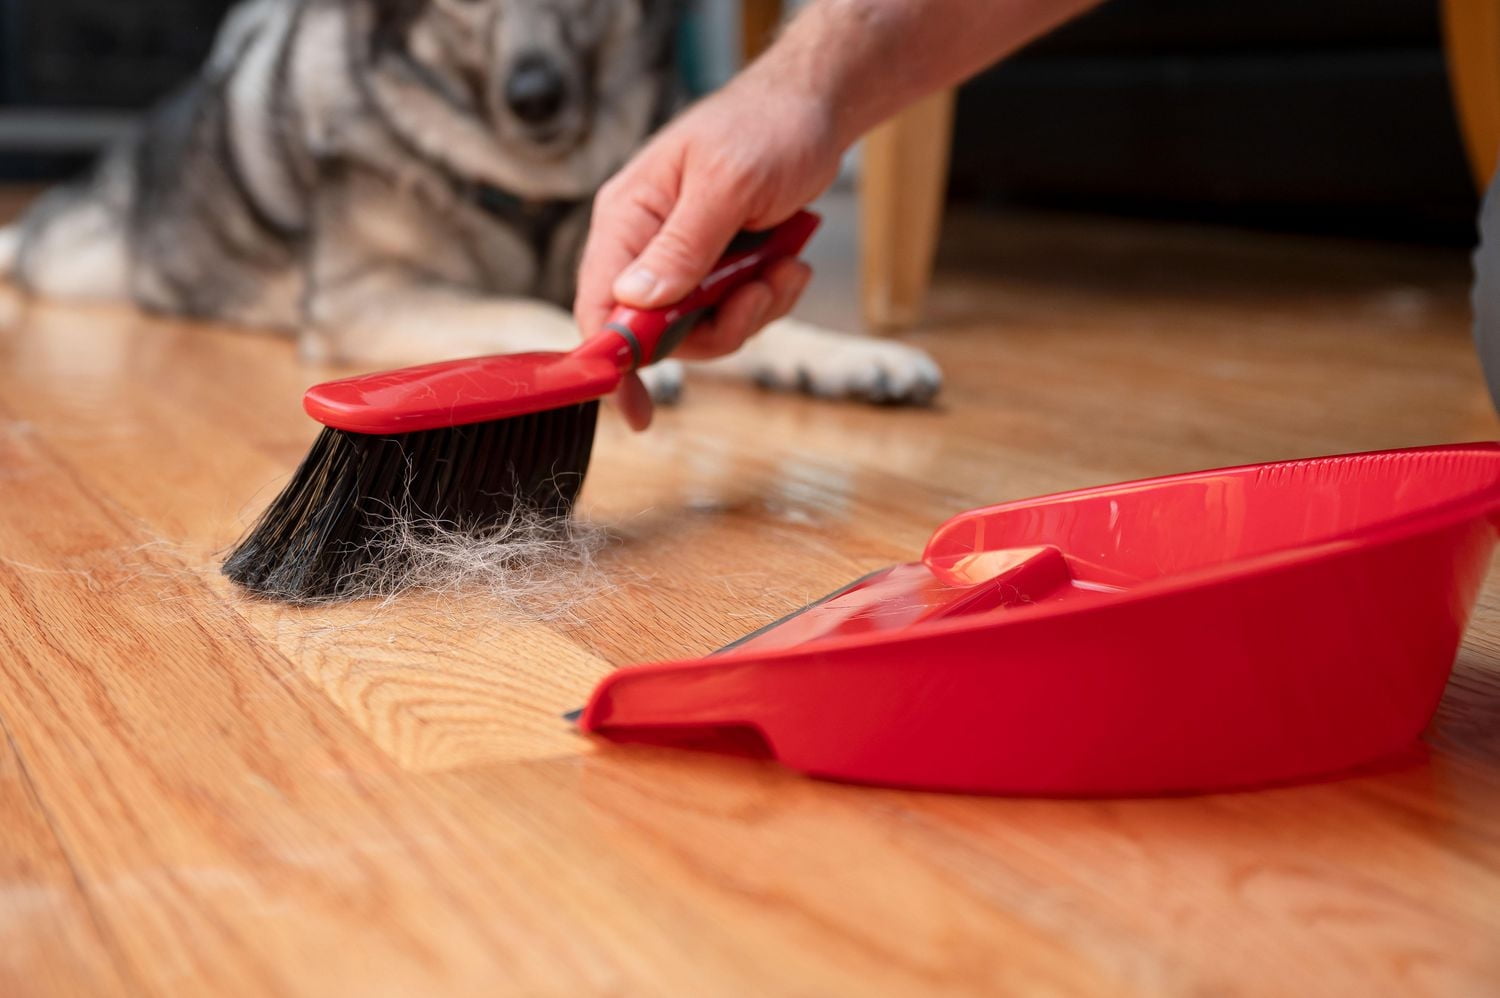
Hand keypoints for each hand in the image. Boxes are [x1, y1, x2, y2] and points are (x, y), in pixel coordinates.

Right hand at [576, 73, 844, 428]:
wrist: (815, 110)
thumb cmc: (766, 128)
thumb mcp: (727, 184)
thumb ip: (682, 246)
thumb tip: (635, 302)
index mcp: (628, 218)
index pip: (599, 306)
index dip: (613, 362)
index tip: (635, 408)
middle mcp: (646, 245)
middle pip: (657, 331)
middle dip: (714, 327)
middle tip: (756, 295)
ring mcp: (684, 259)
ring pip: (703, 329)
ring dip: (750, 312)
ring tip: (783, 271)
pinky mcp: (719, 268)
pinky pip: (735, 313)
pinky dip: (767, 299)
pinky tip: (790, 265)